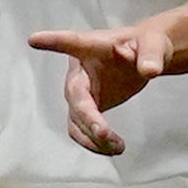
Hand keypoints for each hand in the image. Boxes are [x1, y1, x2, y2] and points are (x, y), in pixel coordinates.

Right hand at [28, 22, 173, 154]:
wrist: (144, 58)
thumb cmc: (144, 45)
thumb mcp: (154, 44)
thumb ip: (151, 55)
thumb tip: (150, 70)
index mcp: (92, 46)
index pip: (71, 42)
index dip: (52, 41)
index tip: (34, 39)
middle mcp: (80, 71)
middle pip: (75, 95)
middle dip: (87, 117)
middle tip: (104, 133)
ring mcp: (80, 91)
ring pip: (76, 118)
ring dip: (92, 136)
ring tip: (117, 147)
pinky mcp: (85, 108)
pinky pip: (81, 130)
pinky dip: (93, 143)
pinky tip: (111, 148)